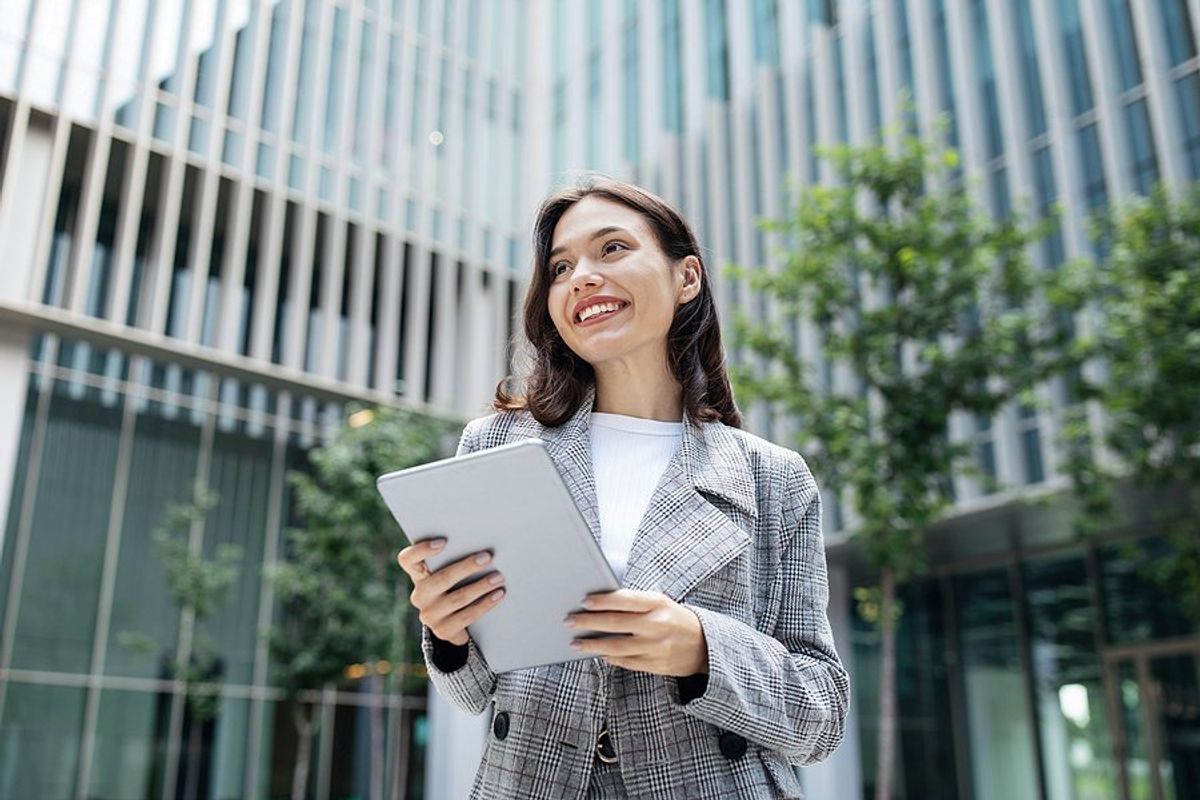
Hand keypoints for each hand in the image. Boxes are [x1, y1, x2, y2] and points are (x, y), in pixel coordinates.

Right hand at [396, 539, 505, 645]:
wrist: (455, 624)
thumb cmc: (456, 588)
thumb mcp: (450, 575)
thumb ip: (455, 561)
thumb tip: (482, 549)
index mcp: (418, 576)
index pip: (408, 560)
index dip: (421, 550)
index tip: (443, 542)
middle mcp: (420, 595)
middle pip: (441, 579)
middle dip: (466, 567)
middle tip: (487, 557)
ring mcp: (430, 615)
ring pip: (457, 598)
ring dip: (481, 586)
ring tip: (498, 577)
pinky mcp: (443, 630)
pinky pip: (466, 616)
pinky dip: (485, 604)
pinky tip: (498, 595)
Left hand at [564, 589, 707, 676]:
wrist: (705, 645)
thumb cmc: (674, 618)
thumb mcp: (660, 602)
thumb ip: (634, 602)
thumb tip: (600, 603)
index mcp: (658, 604)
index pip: (625, 600)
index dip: (603, 601)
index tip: (584, 601)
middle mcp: (656, 625)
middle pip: (615, 623)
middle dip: (588, 622)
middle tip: (569, 621)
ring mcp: (656, 647)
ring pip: (616, 647)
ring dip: (592, 645)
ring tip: (575, 643)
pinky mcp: (655, 666)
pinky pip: (626, 662)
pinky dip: (610, 658)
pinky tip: (598, 653)